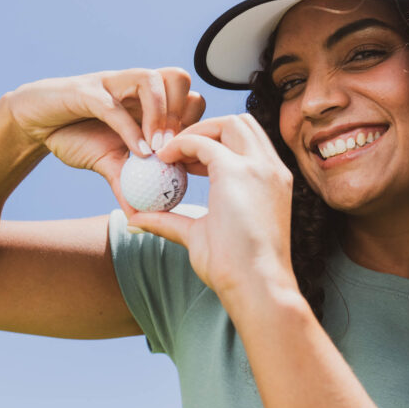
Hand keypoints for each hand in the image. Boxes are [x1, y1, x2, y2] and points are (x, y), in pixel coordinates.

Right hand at [6, 68, 204, 211]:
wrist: (37, 124)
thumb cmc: (76, 136)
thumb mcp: (108, 165)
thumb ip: (128, 187)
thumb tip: (143, 219)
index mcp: (147, 100)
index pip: (189, 97)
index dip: (195, 123)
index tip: (188, 155)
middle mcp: (134, 86)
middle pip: (179, 78)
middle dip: (185, 113)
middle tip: (176, 147)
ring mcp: (112, 83)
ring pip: (152, 79)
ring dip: (160, 114)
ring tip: (157, 148)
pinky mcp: (87, 90)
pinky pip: (113, 105)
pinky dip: (129, 129)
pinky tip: (137, 152)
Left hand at [128, 114, 298, 310]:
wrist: (255, 285)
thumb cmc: (234, 270)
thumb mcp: (199, 236)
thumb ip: (171, 221)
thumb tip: (136, 219)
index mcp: (272, 181)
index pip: (247, 142)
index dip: (216, 144)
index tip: (188, 163)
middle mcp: (271, 169)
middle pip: (241, 124)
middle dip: (208, 128)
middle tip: (177, 150)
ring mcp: (259, 167)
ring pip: (229, 122)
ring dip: (197, 130)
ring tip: (170, 153)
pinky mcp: (237, 171)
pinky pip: (203, 142)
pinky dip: (181, 144)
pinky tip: (163, 160)